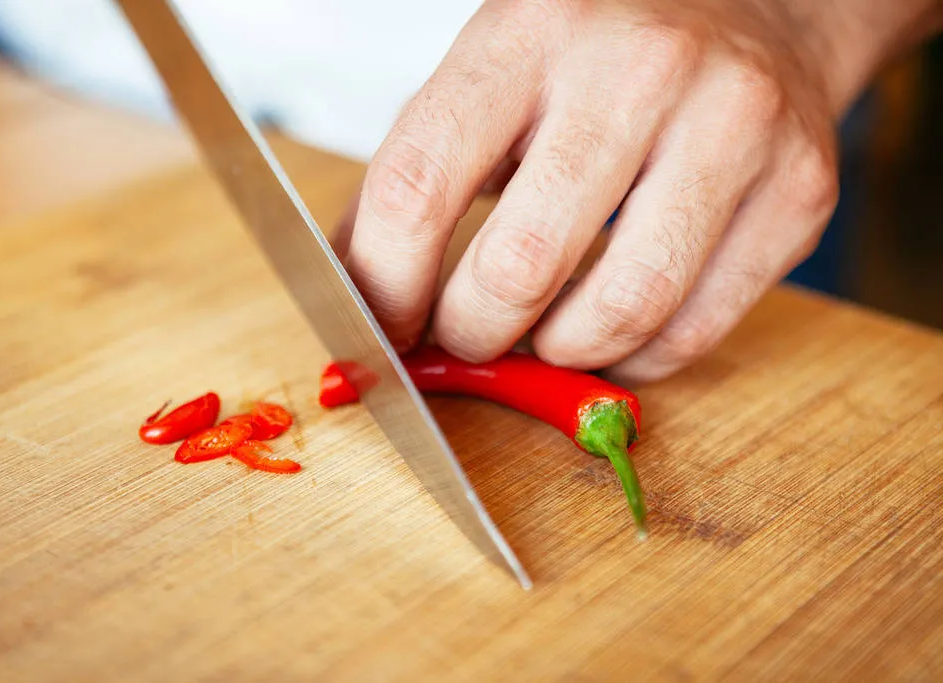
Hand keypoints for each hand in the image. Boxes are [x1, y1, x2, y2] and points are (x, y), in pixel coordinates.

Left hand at [335, 0, 939, 381]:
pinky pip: (694, 331)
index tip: (384, 331)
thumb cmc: (598, 55)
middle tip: (468, 337)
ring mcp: (732, 125)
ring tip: (545, 335)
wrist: (758, 8)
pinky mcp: (797, 190)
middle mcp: (636, 68)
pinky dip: (636, 356)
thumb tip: (365, 295)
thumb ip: (423, 177)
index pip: (418, 188)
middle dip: (473, 335)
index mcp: (528, 33)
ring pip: (620, 311)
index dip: (386, 289)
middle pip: (520, 267)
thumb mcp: (493, 77)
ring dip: (560, 353)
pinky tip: (615, 329)